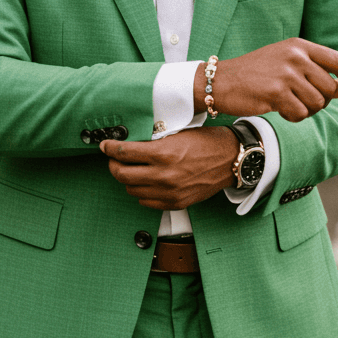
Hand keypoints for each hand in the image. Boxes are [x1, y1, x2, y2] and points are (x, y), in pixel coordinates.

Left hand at [101, 127, 238, 209]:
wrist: (232, 160)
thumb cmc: (207, 142)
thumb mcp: (178, 134)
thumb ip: (153, 142)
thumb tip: (129, 145)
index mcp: (163, 154)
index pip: (124, 153)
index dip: (110, 148)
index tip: (105, 146)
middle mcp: (164, 175)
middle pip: (122, 175)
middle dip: (114, 165)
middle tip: (114, 159)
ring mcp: (169, 192)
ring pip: (132, 190)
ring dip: (127, 180)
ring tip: (132, 171)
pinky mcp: (175, 203)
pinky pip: (146, 202)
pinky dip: (141, 192)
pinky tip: (145, 183)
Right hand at [195, 39, 337, 122]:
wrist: (221, 81)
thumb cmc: (255, 74)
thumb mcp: (284, 61)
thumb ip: (313, 70)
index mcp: (300, 45)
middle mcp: (295, 57)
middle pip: (329, 87)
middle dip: (322, 102)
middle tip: (304, 104)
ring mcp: (286, 74)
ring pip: (317, 103)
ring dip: (306, 111)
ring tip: (289, 106)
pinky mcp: (276, 93)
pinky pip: (300, 113)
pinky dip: (293, 117)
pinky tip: (280, 110)